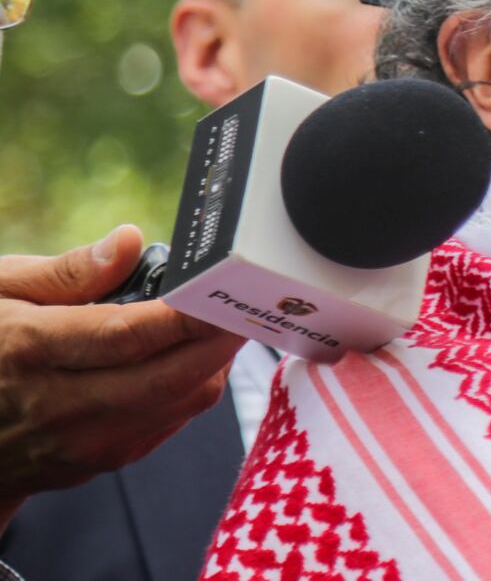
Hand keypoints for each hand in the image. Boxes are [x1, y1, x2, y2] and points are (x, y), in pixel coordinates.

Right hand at [0, 226, 243, 528]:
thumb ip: (68, 271)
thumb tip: (131, 241)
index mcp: (28, 350)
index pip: (127, 336)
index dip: (187, 314)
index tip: (227, 287)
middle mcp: (57, 405)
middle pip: (169, 377)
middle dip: (222, 340)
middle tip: (249, 303)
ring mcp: (80, 443)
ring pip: (179, 404)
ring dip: (213, 363)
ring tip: (220, 323)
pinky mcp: (97, 463)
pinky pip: (168, 424)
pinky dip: (191, 388)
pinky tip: (190, 357)